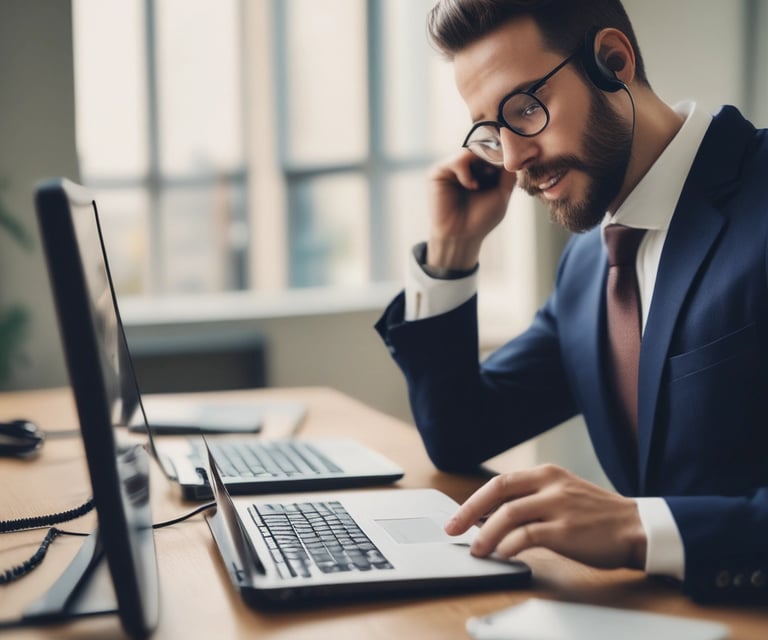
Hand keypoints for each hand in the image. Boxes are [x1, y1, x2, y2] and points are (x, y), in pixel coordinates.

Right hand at [427, 150, 515, 270]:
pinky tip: (471, 186)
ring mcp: (452, 169)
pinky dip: (466, 171)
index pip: (492, 153)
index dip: (503, 153)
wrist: (461, 236)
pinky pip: (456, 160)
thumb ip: (507, 173)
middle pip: (481, 148)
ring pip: (469, 151)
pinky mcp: (439, 173)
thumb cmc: (481, 219)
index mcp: (481, 172)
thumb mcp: (502, 194)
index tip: (513, 156)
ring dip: (480, 163)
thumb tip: (514, 153)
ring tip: (483, 182)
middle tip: (499, 166)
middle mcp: (466, 168)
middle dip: (492, 156)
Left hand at [444, 464, 646, 569]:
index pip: (500, 482)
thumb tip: (492, 519)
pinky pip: (527, 536)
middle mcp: (550, 484)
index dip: (474, 500)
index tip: (457, 517)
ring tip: (477, 550)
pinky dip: (509, 545)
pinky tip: (502, 555)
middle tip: (454, 530)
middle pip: (497, 492)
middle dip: (470, 512)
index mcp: (547, 474)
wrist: (637, 528)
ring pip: (508, 514)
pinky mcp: (566, 530)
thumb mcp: (564, 495)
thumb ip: (532, 500)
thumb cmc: (597, 517)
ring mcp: (559, 506)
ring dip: (486, 534)